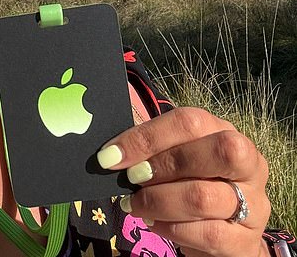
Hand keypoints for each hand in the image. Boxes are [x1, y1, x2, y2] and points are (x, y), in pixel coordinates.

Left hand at [97, 107, 271, 256]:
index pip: (190, 122)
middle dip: (162, 165)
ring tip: (135, 205)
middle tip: (131, 179)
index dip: (146, 137)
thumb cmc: (188, 182)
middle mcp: (249, 162)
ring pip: (203, 197)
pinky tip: (154, 223)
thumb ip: (149, 147)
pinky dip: (171, 229)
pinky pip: (208, 234)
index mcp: (224, 131)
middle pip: (215, 152)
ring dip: (158, 201)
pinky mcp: (247, 241)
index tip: (111, 156)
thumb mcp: (172, 156)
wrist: (222, 232)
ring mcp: (254, 202)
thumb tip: (109, 150)